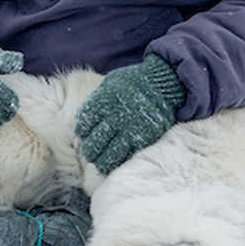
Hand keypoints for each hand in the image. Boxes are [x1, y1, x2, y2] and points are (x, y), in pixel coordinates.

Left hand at [75, 55, 185, 173]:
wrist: (162, 83)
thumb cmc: (133, 82)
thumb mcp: (110, 84)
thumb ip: (97, 100)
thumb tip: (86, 118)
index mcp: (104, 102)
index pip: (84, 125)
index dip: (82, 132)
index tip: (84, 135)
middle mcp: (115, 116)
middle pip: (94, 143)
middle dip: (89, 150)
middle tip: (89, 153)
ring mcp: (130, 129)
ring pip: (108, 155)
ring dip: (101, 161)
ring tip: (100, 163)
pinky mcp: (144, 138)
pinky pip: (127, 156)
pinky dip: (119, 162)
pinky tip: (115, 163)